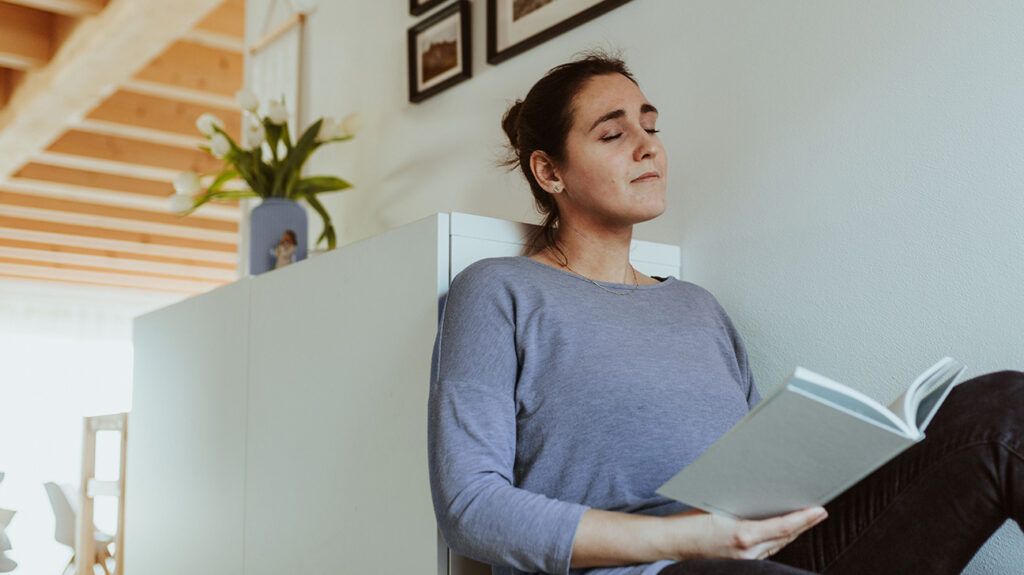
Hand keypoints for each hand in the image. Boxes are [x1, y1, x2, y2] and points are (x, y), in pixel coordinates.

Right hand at [664, 506, 827, 560]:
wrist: (671, 542)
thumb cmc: (690, 521)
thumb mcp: (718, 505)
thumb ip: (743, 506)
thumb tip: (764, 496)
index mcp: (743, 535)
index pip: (783, 527)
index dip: (804, 519)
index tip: (819, 510)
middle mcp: (747, 552)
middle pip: (785, 538)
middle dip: (803, 525)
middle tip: (819, 512)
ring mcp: (744, 561)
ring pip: (777, 546)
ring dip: (792, 533)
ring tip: (805, 520)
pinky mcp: (740, 564)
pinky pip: (765, 552)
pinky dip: (777, 541)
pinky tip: (782, 533)